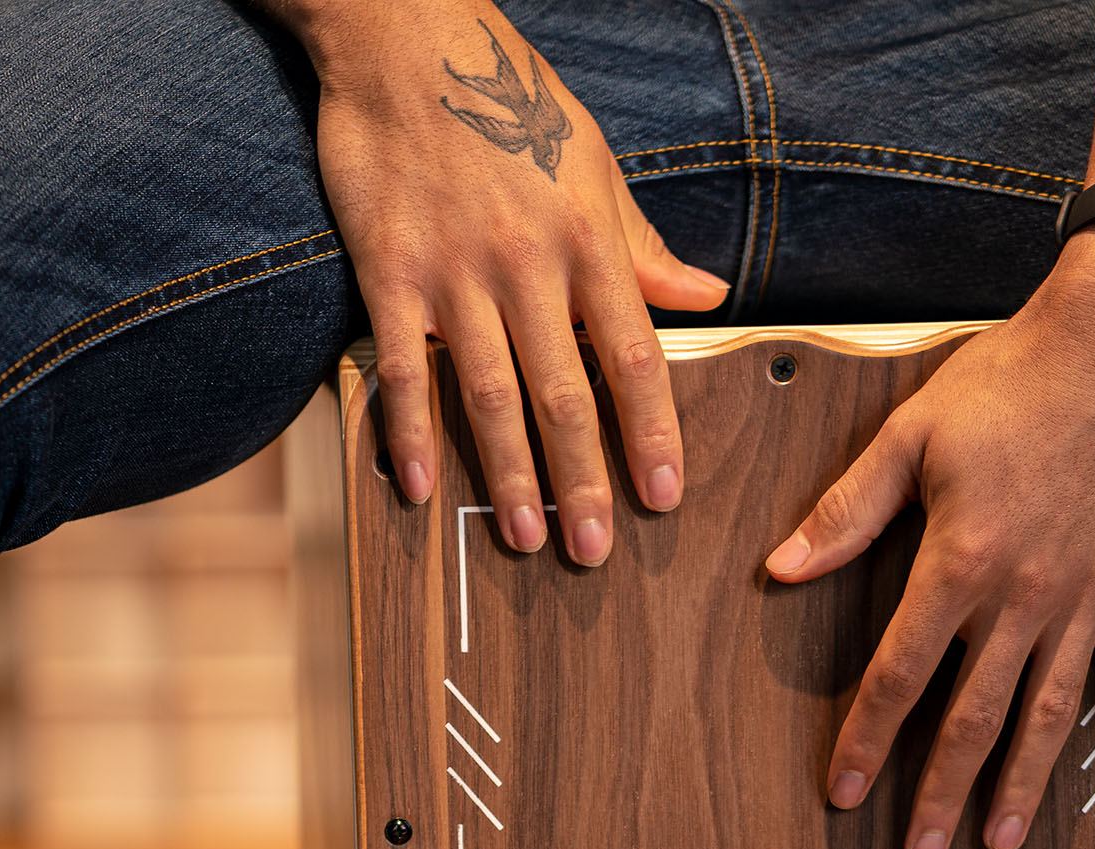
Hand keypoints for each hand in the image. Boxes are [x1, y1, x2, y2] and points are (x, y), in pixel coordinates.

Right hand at [286, 0, 727, 559]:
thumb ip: (643, 247)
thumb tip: (706, 298)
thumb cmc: (508, 99)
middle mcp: (526, 264)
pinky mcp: (388, 271)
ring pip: (487, 394)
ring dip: (506, 475)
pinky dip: (409, 430)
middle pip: (564, 395)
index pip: (635, 357)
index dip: (653, 434)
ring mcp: (453, 272)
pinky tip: (419, 485)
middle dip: (582, 482)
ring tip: (523, 538)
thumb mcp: (594, 164)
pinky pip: (400, 366)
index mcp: (588, 241)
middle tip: (593, 552)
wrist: (405, 36)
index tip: (665, 496)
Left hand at [763, 232, 1094, 848]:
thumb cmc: (1013, 380)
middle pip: (974, 716)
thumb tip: (781, 568)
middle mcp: (1026, 596)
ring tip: (1000, 842)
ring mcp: (1091, 600)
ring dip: (1025, 786)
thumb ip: (847, 510)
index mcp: (960, 562)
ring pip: (1053, 715)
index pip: (902, 673)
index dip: (869, 738)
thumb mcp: (911, 433)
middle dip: (940, 789)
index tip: (845, 792)